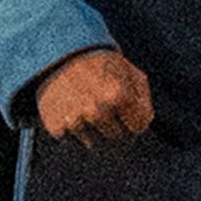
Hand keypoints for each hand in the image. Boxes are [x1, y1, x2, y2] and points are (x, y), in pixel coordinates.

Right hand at [33, 47, 155, 145]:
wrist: (60, 56)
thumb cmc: (101, 66)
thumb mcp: (130, 73)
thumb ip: (144, 100)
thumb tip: (142, 126)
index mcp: (119, 95)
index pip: (138, 127)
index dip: (134, 118)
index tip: (126, 108)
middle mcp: (96, 111)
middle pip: (118, 139)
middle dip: (116, 128)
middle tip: (107, 111)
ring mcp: (75, 120)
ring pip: (95, 144)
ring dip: (94, 131)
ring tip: (87, 108)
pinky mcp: (56, 127)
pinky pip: (73, 141)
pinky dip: (73, 131)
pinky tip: (71, 111)